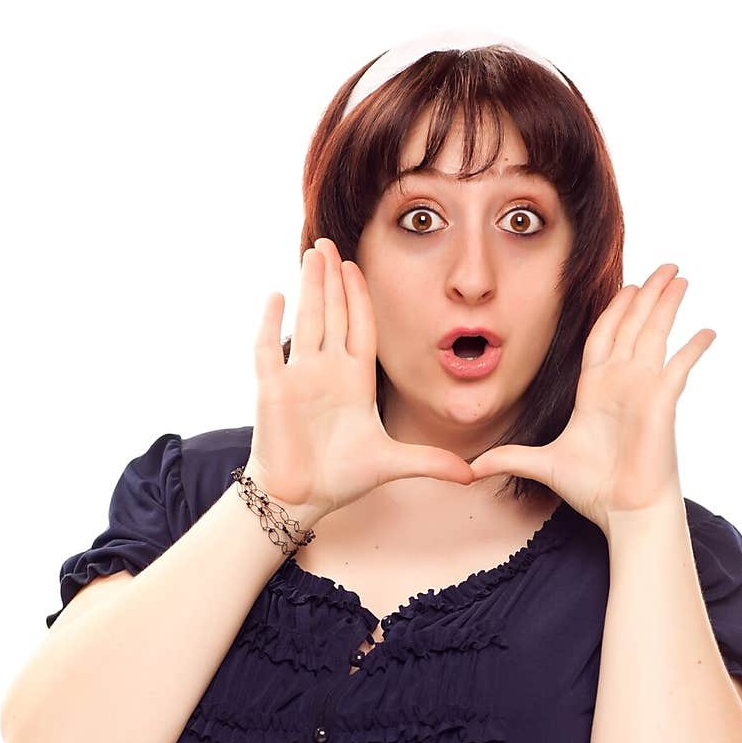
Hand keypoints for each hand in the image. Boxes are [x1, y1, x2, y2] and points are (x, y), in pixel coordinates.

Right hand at [249, 237, 473, 518]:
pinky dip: (271, 323)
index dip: (359, 297)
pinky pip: (270, 349)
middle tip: (330, 243)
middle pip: (331, 314)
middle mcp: (326, 372)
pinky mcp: (274, 391)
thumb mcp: (392, 463)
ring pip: (306, 320)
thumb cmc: (339, 478)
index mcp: (354, 381)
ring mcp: (299, 378)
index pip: (359, 328)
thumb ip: (430, 461)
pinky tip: (277, 296)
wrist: (301, 499)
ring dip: (310, 287)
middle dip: (332, 278)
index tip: (358, 266)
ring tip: (313, 253)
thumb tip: (471, 473)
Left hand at [468, 263, 716, 533]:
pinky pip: (679, 368)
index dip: (613, 310)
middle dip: (646, 294)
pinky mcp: (662, 404)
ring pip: (655, 335)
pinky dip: (693, 349)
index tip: (626, 286)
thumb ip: (509, 458)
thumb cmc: (593, 490)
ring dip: (667, 305)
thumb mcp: (542, 465)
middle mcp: (622, 384)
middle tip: (664, 267)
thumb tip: (471, 468)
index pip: (604, 337)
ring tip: (680, 277)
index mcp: (596, 391)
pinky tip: (707, 331)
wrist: (623, 512)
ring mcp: (644, 391)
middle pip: (633, 326)